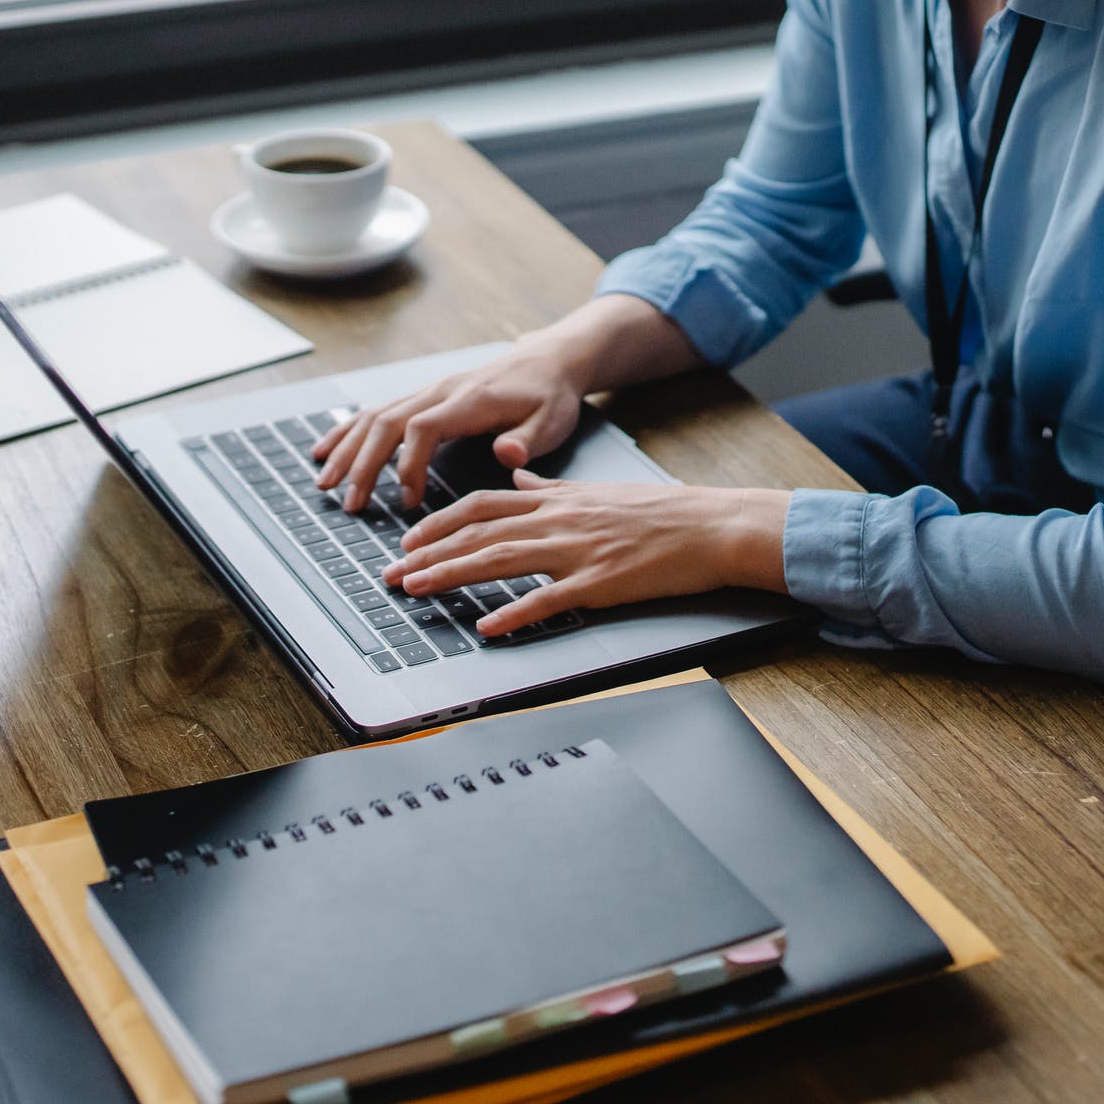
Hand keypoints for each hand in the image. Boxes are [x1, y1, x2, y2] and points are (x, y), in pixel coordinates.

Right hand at [310, 345, 584, 512]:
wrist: (548, 360)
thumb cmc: (549, 396)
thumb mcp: (552, 421)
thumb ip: (528, 441)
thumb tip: (506, 456)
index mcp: (469, 400)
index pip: (422, 428)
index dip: (408, 464)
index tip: (407, 500)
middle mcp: (440, 392)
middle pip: (387, 423)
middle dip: (363, 464)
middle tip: (351, 504)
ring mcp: (428, 392)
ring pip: (375, 417)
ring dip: (347, 450)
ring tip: (326, 484)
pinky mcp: (425, 398)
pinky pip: (378, 413)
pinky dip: (348, 432)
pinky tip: (327, 451)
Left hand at [383, 469, 789, 636]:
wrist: (711, 526)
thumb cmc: (661, 512)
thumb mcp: (597, 490)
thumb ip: (551, 486)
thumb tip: (519, 475)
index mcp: (557, 498)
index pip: (483, 505)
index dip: (439, 522)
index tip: (410, 539)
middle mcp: (559, 519)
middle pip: (479, 533)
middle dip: (428, 553)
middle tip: (392, 573)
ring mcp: (577, 550)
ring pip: (500, 560)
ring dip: (451, 575)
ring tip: (416, 590)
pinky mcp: (600, 582)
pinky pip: (548, 600)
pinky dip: (514, 614)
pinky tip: (487, 628)